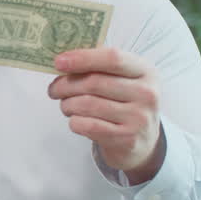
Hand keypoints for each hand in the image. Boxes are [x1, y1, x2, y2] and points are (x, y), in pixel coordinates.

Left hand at [48, 48, 164, 183]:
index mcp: (145, 71)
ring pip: (88, 104)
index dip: (83, 58)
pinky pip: (88, 125)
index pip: (113, 58)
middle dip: (66, 85)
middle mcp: (146, 93)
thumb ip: (100, 66)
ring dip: (68, 104)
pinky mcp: (127, 138)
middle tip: (54, 89)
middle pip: (94, 82)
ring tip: (65, 106)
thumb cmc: (125, 103)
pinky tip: (76, 120)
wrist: (143, 141)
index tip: (59, 62)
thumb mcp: (124, 79)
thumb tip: (64, 60)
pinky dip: (74, 122)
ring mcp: (138, 117)